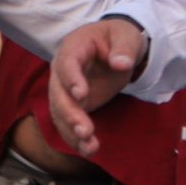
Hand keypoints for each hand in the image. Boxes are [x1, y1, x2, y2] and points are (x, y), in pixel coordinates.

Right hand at [49, 18, 148, 157]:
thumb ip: (124, 48)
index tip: (81, 95)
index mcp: (73, 48)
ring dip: (72, 132)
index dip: (71, 80)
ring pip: (61, 113)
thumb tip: (121, 63)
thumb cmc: (118, 37)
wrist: (116, 46)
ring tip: (90, 147)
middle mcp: (62, 71)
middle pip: (59, 94)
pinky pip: (70, 123)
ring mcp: (65, 90)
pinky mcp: (74, 105)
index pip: (66, 64)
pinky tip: (89, 149)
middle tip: (85, 131)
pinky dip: (77, 138)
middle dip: (70, 114)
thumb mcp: (126, 35)